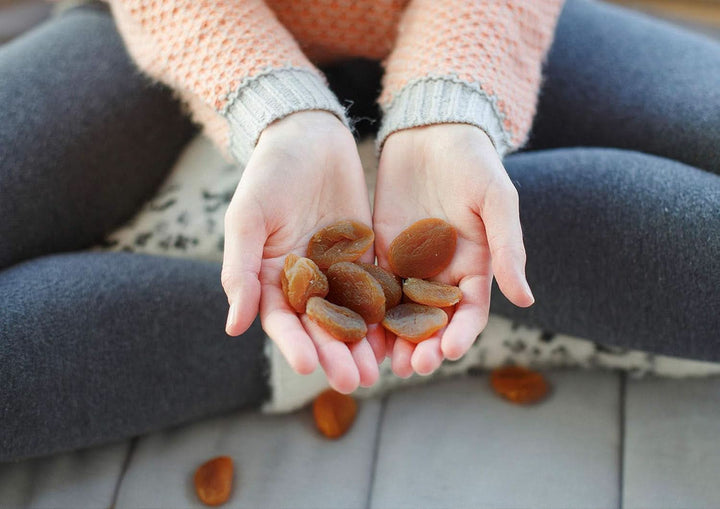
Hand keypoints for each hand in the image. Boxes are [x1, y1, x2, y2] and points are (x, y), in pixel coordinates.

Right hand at [222, 111, 383, 393]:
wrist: (308, 135)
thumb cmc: (268, 174)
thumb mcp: (247, 218)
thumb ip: (240, 270)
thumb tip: (234, 326)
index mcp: (271, 277)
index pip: (282, 320)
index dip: (294, 344)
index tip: (310, 366)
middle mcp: (306, 281)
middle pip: (321, 326)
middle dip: (336, 354)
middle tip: (354, 381)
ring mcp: (339, 270)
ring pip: (353, 314)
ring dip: (364, 343)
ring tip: (380, 370)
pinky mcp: (367, 254)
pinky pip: (379, 287)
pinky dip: (388, 311)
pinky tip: (401, 332)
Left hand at [373, 124, 533, 377]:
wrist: (433, 131)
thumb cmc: (474, 162)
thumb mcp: (497, 201)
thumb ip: (508, 248)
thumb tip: (526, 300)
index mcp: (474, 265)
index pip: (469, 311)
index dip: (461, 334)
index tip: (446, 352)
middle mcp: (441, 272)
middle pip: (432, 319)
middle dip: (422, 344)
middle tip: (409, 367)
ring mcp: (409, 262)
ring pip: (400, 309)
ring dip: (392, 336)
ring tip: (380, 361)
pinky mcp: (380, 249)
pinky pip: (372, 283)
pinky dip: (365, 307)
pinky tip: (353, 325)